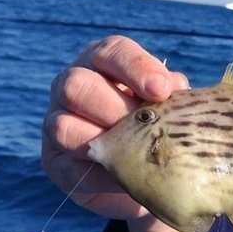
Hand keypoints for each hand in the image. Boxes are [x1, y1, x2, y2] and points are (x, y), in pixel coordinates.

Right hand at [41, 36, 195, 231]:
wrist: (142, 174)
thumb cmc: (156, 126)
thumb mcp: (167, 106)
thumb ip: (170, 96)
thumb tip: (176, 87)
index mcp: (102, 63)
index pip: (111, 52)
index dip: (136, 68)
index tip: (161, 90)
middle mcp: (71, 86)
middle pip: (77, 85)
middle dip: (115, 107)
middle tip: (145, 127)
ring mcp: (56, 124)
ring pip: (62, 126)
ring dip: (102, 141)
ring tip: (136, 153)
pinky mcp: (55, 163)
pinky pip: (70, 168)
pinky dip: (102, 176)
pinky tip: (128, 179)